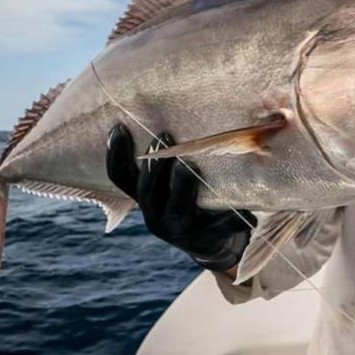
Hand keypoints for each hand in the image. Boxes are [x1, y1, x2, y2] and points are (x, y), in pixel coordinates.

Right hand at [106, 123, 256, 271]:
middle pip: (147, 192)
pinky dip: (228, 217)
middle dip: (155, 166)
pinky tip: (240, 209)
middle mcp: (156, 216)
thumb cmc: (196, 197)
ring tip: (190, 165)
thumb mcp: (178, 179)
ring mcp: (180, 232)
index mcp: (146, 197)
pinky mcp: (206, 241)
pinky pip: (217, 227)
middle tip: (165, 138)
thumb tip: (174, 111)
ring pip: (176, 210)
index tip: (119, 127)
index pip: (120, 177)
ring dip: (182, 186)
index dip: (115, 154)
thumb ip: (173, 155)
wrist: (218, 243)